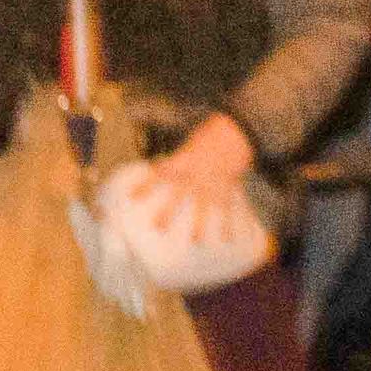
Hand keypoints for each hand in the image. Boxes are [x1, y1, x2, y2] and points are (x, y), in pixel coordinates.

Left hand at [139, 113, 256, 244]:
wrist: (238, 130)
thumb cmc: (215, 132)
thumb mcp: (193, 143)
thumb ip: (184, 157)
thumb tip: (173, 167)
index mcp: (183, 162)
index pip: (159, 174)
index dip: (145, 186)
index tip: (132, 197)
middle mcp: (195, 176)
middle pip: (178, 196)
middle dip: (168, 212)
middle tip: (158, 227)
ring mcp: (212, 183)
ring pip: (204, 207)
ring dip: (200, 225)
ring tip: (196, 240)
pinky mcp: (227, 187)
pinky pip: (227, 208)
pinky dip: (228, 223)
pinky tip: (227, 237)